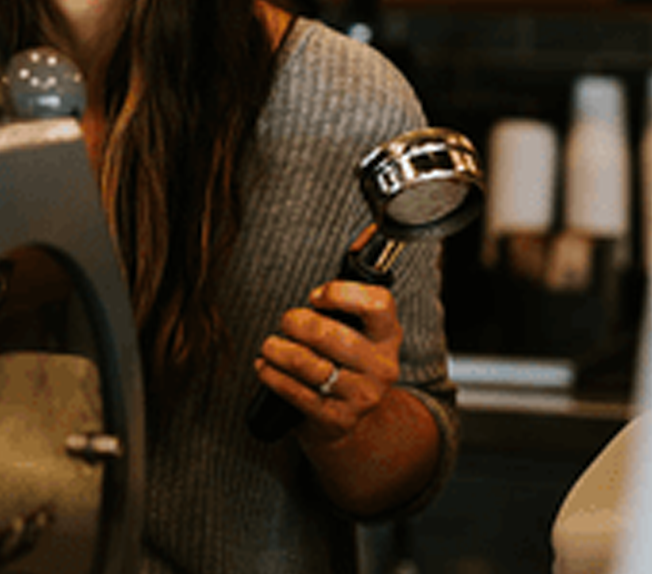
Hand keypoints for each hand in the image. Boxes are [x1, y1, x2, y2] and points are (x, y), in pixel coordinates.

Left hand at [253, 279, 402, 444]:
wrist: (349, 417)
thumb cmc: (345, 360)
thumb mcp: (357, 328)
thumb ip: (349, 294)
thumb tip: (364, 233)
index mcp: (387, 335)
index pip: (378, 305)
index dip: (342, 294)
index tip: (316, 296)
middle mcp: (382, 366)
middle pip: (335, 337)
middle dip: (299, 324)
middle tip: (285, 321)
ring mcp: (362, 396)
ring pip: (313, 366)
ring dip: (280, 351)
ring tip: (268, 345)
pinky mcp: (338, 419)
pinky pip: (299, 394)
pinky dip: (274, 377)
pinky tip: (264, 367)